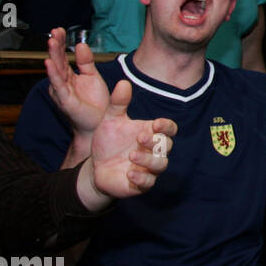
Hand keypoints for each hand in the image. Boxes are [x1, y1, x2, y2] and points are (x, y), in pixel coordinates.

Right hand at [45, 27, 109, 136]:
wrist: (99, 123)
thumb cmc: (94, 102)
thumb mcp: (92, 77)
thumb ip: (86, 62)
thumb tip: (80, 45)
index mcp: (69, 75)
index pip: (62, 56)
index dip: (60, 43)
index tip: (60, 30)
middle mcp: (62, 82)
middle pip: (57, 60)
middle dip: (55, 45)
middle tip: (55, 31)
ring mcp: (62, 91)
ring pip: (56, 70)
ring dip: (53, 55)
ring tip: (51, 41)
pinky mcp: (65, 100)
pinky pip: (58, 85)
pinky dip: (54, 74)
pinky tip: (50, 63)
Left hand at [87, 81, 176, 198]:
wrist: (96, 167)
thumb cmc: (108, 142)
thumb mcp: (110, 121)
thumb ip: (118, 103)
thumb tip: (124, 82)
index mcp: (151, 133)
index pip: (169, 128)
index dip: (166, 127)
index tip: (155, 124)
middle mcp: (154, 150)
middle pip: (167, 145)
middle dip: (156, 142)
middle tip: (139, 138)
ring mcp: (149, 167)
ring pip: (160, 164)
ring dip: (148, 160)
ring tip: (131, 155)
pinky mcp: (142, 183)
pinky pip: (149, 182)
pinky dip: (141, 177)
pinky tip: (129, 173)